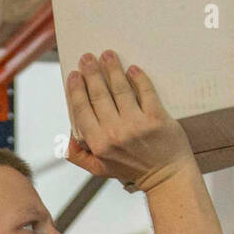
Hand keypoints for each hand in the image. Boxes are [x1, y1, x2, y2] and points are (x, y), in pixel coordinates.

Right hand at [64, 51, 194, 191]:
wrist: (167, 178)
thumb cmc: (133, 170)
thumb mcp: (101, 169)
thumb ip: (79, 156)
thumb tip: (66, 138)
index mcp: (98, 144)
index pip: (82, 110)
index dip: (76, 90)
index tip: (74, 74)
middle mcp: (115, 133)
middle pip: (99, 94)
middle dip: (91, 72)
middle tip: (88, 57)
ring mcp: (137, 125)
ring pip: (120, 89)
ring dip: (112, 69)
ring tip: (107, 55)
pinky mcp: (157, 119)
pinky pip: (145, 92)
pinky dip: (138, 78)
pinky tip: (133, 69)